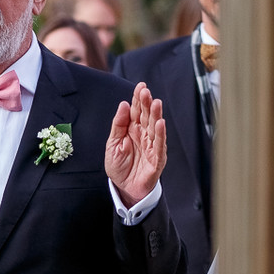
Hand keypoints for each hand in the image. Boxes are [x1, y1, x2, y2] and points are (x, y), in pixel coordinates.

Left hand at [105, 82, 166, 206]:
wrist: (125, 187)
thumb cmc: (119, 166)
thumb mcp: (112, 144)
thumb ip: (118, 125)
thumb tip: (123, 104)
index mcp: (132, 130)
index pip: (136, 111)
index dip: (138, 99)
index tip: (140, 86)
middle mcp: (144, 135)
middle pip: (146, 116)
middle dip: (146, 103)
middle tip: (146, 92)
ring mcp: (152, 145)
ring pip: (155, 127)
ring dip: (155, 115)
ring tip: (155, 103)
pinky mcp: (157, 158)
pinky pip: (159, 144)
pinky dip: (161, 134)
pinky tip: (161, 123)